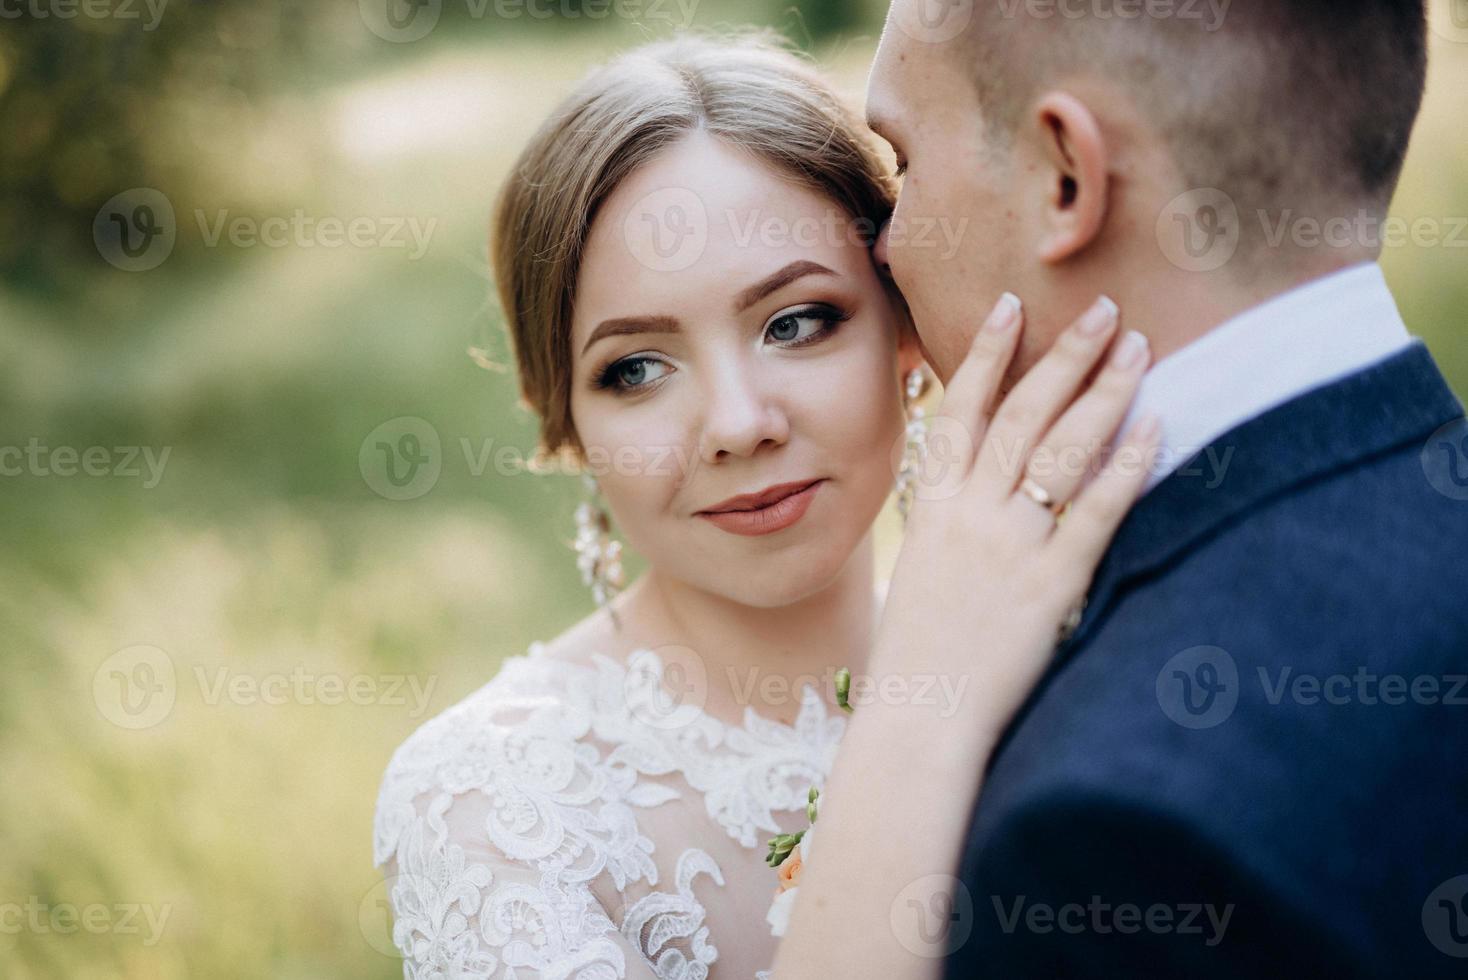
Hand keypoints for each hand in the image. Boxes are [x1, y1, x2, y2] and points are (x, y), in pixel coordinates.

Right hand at [875, 292, 1158, 745]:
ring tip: (1135, 346)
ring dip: (1102, 390)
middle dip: (1062, 355)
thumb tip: (976, 496)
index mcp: (932, 509)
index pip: (958, 412)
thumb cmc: (915, 658)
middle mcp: (969, 514)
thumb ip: (947, 527)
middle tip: (1101, 309)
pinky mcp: (1050, 585)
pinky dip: (1127, 465)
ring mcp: (1009, 546)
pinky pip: (1096, 511)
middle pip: (1020, 413)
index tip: (1009, 307)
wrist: (920, 717)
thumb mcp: (917, 575)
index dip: (984, 355)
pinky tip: (1156, 425)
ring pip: (1060, 447)